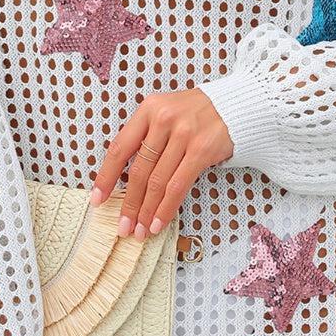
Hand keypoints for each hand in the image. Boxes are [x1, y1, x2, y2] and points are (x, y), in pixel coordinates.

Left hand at [89, 87, 233, 238]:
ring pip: (157, 181)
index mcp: (148, 109)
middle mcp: (163, 120)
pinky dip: (166, 207)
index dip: (106, 177)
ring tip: (140, 230)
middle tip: (122, 226)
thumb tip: (124, 177)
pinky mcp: (201, 149)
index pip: (120, 148)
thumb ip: (146, 137)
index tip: (98, 199)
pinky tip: (159, 222)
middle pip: (138, 170)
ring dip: (146, 211)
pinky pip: (178, 185)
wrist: (237, 105)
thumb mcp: (165, 113)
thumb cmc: (197, 113)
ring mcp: (183, 134)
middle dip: (128, 203)